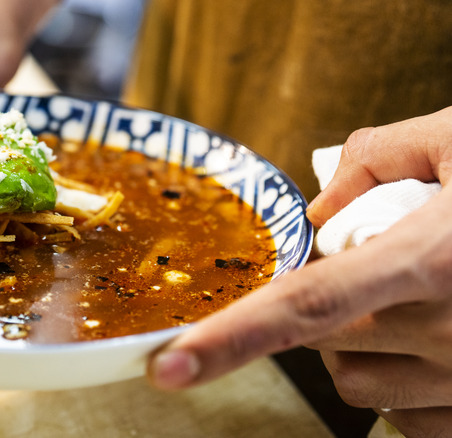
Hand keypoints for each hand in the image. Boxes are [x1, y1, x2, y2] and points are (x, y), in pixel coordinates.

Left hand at [147, 106, 451, 436]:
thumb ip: (381, 156)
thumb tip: (320, 210)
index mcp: (435, 260)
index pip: (308, 306)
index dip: (231, 339)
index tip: (168, 366)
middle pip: (325, 342)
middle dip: (328, 308)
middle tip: (383, 264)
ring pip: (358, 381)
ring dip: (363, 346)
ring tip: (420, 303)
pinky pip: (403, 414)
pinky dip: (404, 381)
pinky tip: (443, 342)